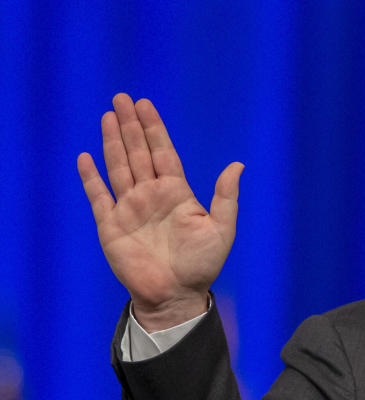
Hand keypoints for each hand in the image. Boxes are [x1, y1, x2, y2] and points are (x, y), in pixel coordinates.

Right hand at [78, 94, 243, 330]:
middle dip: (131, 126)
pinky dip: (91, 178)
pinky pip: (98, 196)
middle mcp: (151, 196)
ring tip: (107, 116)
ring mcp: (130, 208)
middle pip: (138, 153)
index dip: (154, 129)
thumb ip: (226, 196)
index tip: (146, 105)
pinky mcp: (111, 225)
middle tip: (122, 98)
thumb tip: (238, 164)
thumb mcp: (221, 229)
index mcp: (176, 193)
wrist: (176, 296)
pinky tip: (86, 158)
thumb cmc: (202, 266)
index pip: (163, 153)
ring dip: (112, 142)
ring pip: (118, 167)